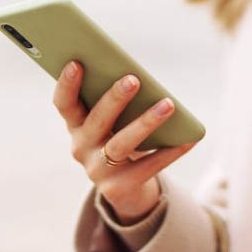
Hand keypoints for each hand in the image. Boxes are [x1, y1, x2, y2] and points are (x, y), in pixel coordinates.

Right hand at [53, 60, 196, 223]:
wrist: (124, 188)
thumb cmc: (119, 139)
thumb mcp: (112, 123)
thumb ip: (116, 104)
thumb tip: (140, 80)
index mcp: (75, 126)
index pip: (64, 104)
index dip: (67, 85)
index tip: (76, 63)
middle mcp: (81, 148)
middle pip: (97, 121)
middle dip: (115, 99)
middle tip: (134, 79)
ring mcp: (98, 170)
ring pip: (122, 144)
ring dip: (145, 122)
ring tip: (168, 104)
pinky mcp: (118, 188)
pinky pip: (147, 166)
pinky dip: (170, 151)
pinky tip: (188, 138)